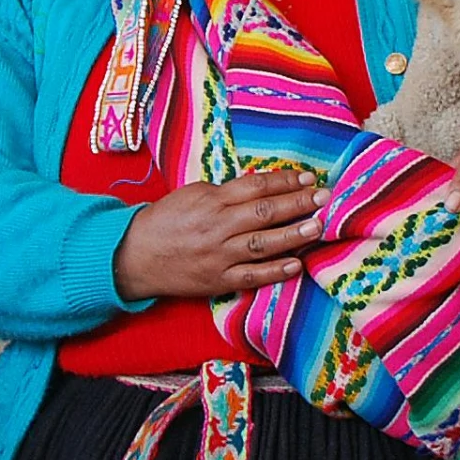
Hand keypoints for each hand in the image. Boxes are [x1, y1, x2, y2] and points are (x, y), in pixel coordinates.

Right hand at [113, 167, 328, 301]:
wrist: (134, 256)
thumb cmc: (166, 221)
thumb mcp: (193, 194)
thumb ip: (227, 191)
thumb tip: (264, 187)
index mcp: (211, 200)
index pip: (255, 187)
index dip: (285, 182)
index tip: (308, 179)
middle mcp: (217, 226)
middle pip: (263, 212)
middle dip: (297, 204)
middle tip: (325, 198)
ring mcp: (218, 255)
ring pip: (261, 244)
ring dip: (293, 235)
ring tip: (318, 226)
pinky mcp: (216, 280)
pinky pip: (250, 276)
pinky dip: (274, 271)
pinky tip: (296, 265)